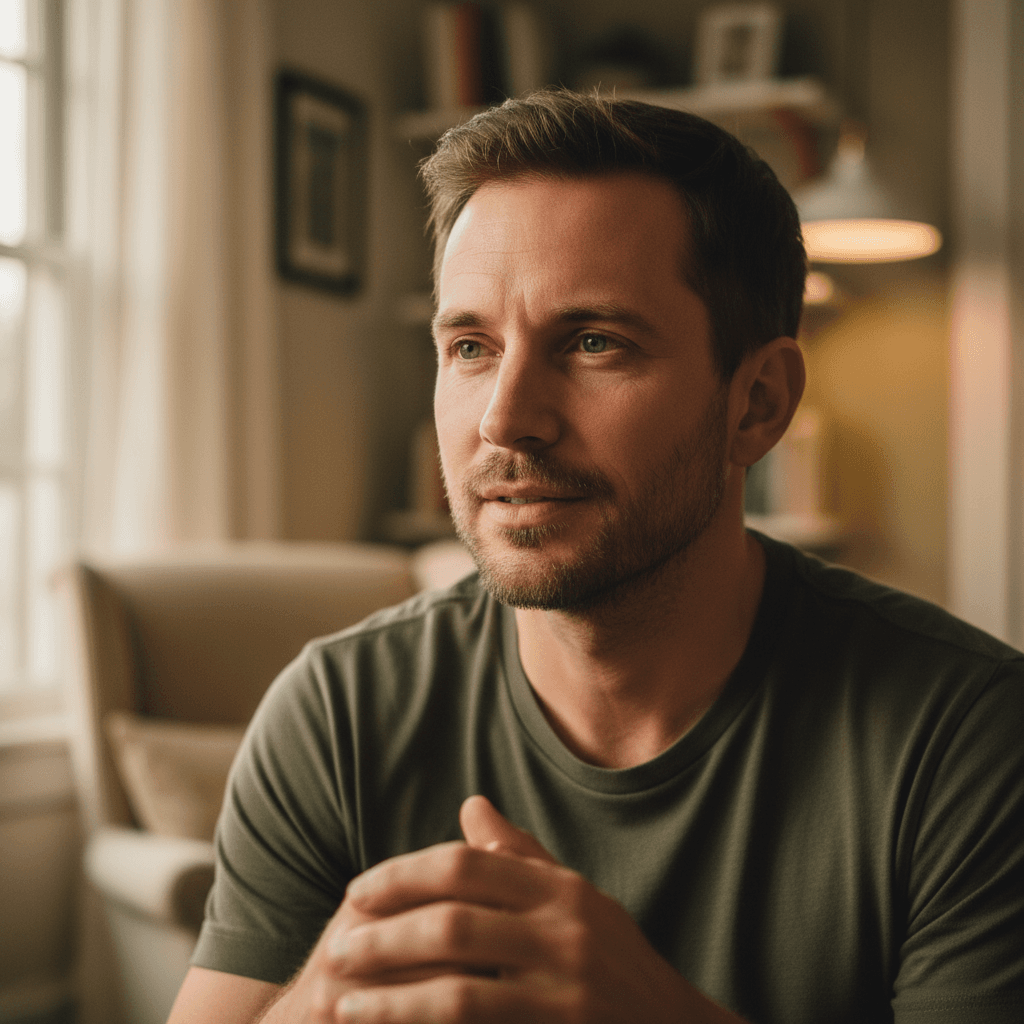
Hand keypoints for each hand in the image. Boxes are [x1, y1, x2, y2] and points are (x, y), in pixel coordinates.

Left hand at [321, 796, 743, 1022]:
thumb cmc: (614, 960)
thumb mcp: (577, 899)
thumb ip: (520, 854)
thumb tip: (470, 804)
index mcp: (561, 889)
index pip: (465, 865)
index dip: (402, 875)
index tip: (357, 890)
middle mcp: (566, 933)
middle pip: (453, 924)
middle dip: (385, 936)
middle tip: (338, 947)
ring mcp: (565, 992)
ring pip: (457, 992)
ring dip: (390, 999)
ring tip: (341, 1000)